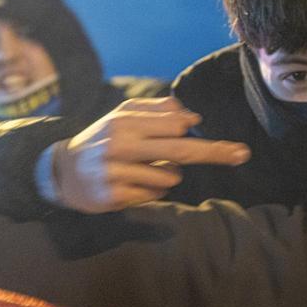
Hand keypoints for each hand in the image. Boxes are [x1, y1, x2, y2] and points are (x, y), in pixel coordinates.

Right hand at [52, 97, 249, 212]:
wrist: (63, 171)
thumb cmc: (104, 140)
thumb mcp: (124, 117)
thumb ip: (157, 111)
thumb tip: (190, 115)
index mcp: (125, 121)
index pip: (176, 126)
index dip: (202, 134)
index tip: (234, 146)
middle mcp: (121, 144)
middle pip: (180, 150)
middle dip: (215, 152)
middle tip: (242, 155)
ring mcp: (116, 171)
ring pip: (170, 177)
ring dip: (166, 176)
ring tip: (142, 170)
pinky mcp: (114, 195)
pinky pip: (154, 195)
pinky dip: (152, 191)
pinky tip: (132, 184)